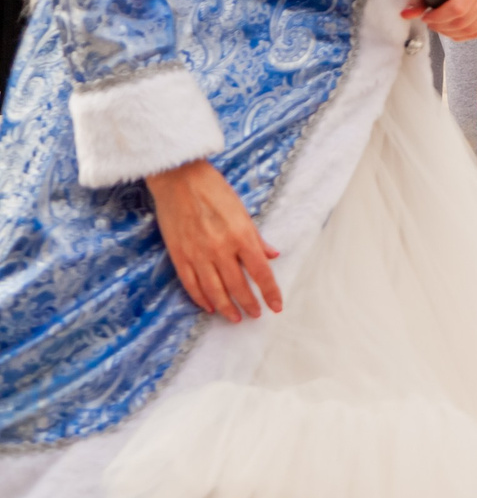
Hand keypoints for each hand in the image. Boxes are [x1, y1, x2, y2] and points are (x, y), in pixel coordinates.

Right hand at [146, 159, 282, 321]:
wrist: (178, 179)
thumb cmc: (214, 190)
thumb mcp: (242, 211)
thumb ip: (256, 237)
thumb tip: (273, 255)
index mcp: (241, 235)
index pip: (261, 272)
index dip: (270, 292)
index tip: (277, 306)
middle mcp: (220, 248)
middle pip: (238, 285)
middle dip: (249, 304)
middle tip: (255, 315)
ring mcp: (197, 254)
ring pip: (214, 290)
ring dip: (226, 307)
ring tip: (235, 318)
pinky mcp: (179, 255)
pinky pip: (191, 284)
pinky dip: (201, 298)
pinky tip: (209, 306)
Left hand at [403, 0, 476, 38]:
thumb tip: (406, 14)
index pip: (457, 8)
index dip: (438, 17)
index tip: (427, 16)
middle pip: (462, 22)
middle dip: (441, 26)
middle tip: (432, 21)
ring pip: (469, 31)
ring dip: (450, 32)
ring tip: (442, 24)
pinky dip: (462, 34)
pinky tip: (454, 27)